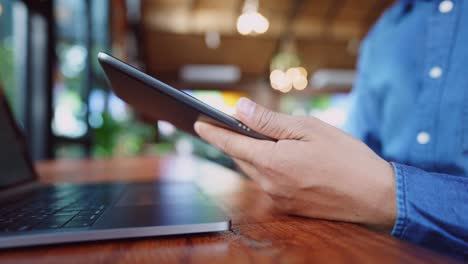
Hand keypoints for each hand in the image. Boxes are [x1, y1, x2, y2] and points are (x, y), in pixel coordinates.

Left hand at [194, 98, 395, 228]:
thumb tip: (239, 109)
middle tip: (229, 125)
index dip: (212, 132)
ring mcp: (278, 198)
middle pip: (240, 157)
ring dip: (251, 154)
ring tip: (256, 138)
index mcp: (272, 161)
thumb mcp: (309, 129)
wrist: (375, 196)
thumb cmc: (346, 158)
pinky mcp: (288, 206)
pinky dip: (265, 167)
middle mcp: (269, 184)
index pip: (231, 144)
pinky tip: (278, 158)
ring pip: (253, 170)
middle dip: (233, 141)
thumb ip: (269, 121)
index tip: (197, 123)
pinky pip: (267, 183)